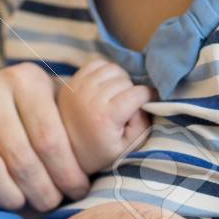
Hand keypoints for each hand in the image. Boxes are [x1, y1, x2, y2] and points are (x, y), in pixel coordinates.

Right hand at [0, 62, 90, 211]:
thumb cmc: (32, 122)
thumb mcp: (56, 111)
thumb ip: (84, 124)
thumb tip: (136, 127)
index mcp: (25, 79)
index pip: (51, 139)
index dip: (68, 173)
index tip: (78, 192)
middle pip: (20, 157)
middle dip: (41, 190)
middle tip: (51, 204)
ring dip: (8, 196)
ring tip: (22, 204)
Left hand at [57, 58, 156, 174]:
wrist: (67, 155)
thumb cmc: (102, 153)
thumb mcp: (129, 148)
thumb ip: (143, 124)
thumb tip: (146, 100)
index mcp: (105, 117)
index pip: (138, 94)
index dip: (149, 97)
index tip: (150, 103)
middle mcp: (90, 98)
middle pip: (126, 80)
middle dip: (133, 91)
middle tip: (129, 106)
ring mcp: (78, 88)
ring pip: (113, 68)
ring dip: (120, 79)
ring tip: (118, 95)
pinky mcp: (71, 82)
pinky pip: (97, 64)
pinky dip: (106, 71)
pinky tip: (106, 87)